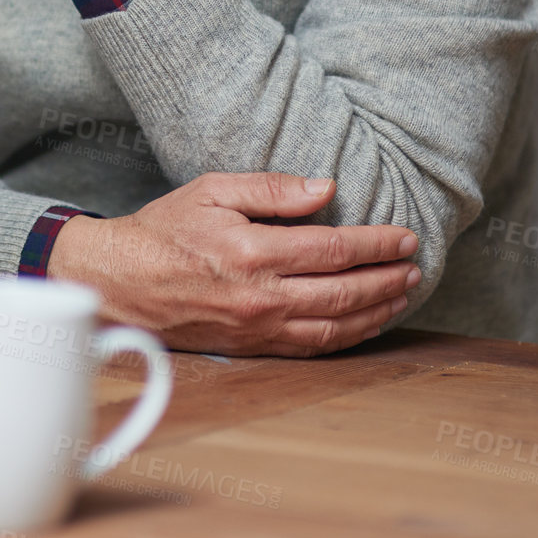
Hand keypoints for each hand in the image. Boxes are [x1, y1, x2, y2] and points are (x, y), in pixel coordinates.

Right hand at [47, 171, 421, 357]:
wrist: (120, 282)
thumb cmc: (165, 230)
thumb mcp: (212, 190)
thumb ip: (272, 189)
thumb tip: (326, 189)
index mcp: (253, 252)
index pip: (334, 249)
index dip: (377, 244)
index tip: (405, 236)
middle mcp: (261, 297)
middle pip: (344, 292)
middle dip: (387, 278)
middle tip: (416, 265)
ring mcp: (258, 328)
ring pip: (335, 327)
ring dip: (377, 311)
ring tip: (403, 293)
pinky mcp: (252, 348)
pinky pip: (312, 348)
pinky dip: (347, 338)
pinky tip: (366, 324)